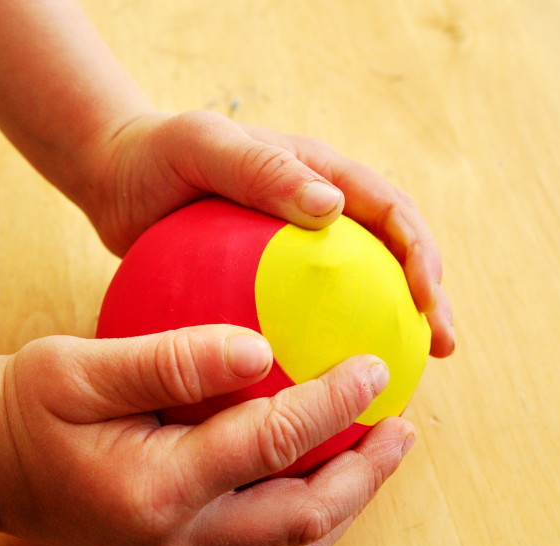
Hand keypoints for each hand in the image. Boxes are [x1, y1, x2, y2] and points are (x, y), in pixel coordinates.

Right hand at [0, 325, 414, 545]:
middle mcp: (178, 538)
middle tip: (401, 426)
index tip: (372, 367)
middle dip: (364, 474)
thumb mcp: (81, 369)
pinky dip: (308, 512)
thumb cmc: (28, 408)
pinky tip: (322, 474)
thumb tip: (256, 348)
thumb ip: (172, 361)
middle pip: (302, 519)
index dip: (330, 405)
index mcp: (156, 488)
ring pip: (291, 545)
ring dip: (346, 501)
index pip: (270, 445)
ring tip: (379, 453)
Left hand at [76, 111, 453, 357]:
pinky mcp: (269, 281)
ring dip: (388, 325)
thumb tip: (332, 208)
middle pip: (392, 252)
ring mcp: (297, 249)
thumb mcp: (203, 145)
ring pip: (358, 288)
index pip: (388, 209)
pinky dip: (325, 344)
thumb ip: (262, 169)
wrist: (120, 181)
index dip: (420, 251)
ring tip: (402, 374)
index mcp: (318, 173)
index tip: (427, 299)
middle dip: (427, 296)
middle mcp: (320, 211)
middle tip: (440, 346)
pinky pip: (306, 314)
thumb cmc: (159, 155)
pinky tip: (322, 386)